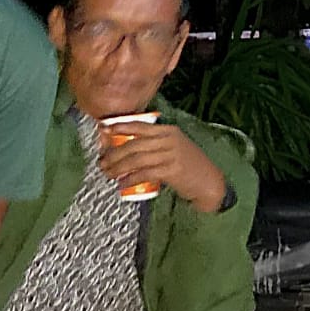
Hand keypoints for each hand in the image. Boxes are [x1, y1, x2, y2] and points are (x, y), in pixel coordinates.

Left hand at [99, 122, 225, 212]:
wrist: (208, 181)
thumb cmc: (188, 166)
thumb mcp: (173, 148)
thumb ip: (155, 145)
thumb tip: (126, 149)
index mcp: (169, 131)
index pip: (141, 126)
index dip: (121, 126)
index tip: (104, 129)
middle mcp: (170, 140)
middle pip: (134, 145)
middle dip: (113, 154)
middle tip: (102, 162)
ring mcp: (171, 154)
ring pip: (136, 159)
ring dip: (118, 168)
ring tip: (108, 174)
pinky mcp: (172, 170)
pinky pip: (144, 174)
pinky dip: (130, 179)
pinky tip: (121, 184)